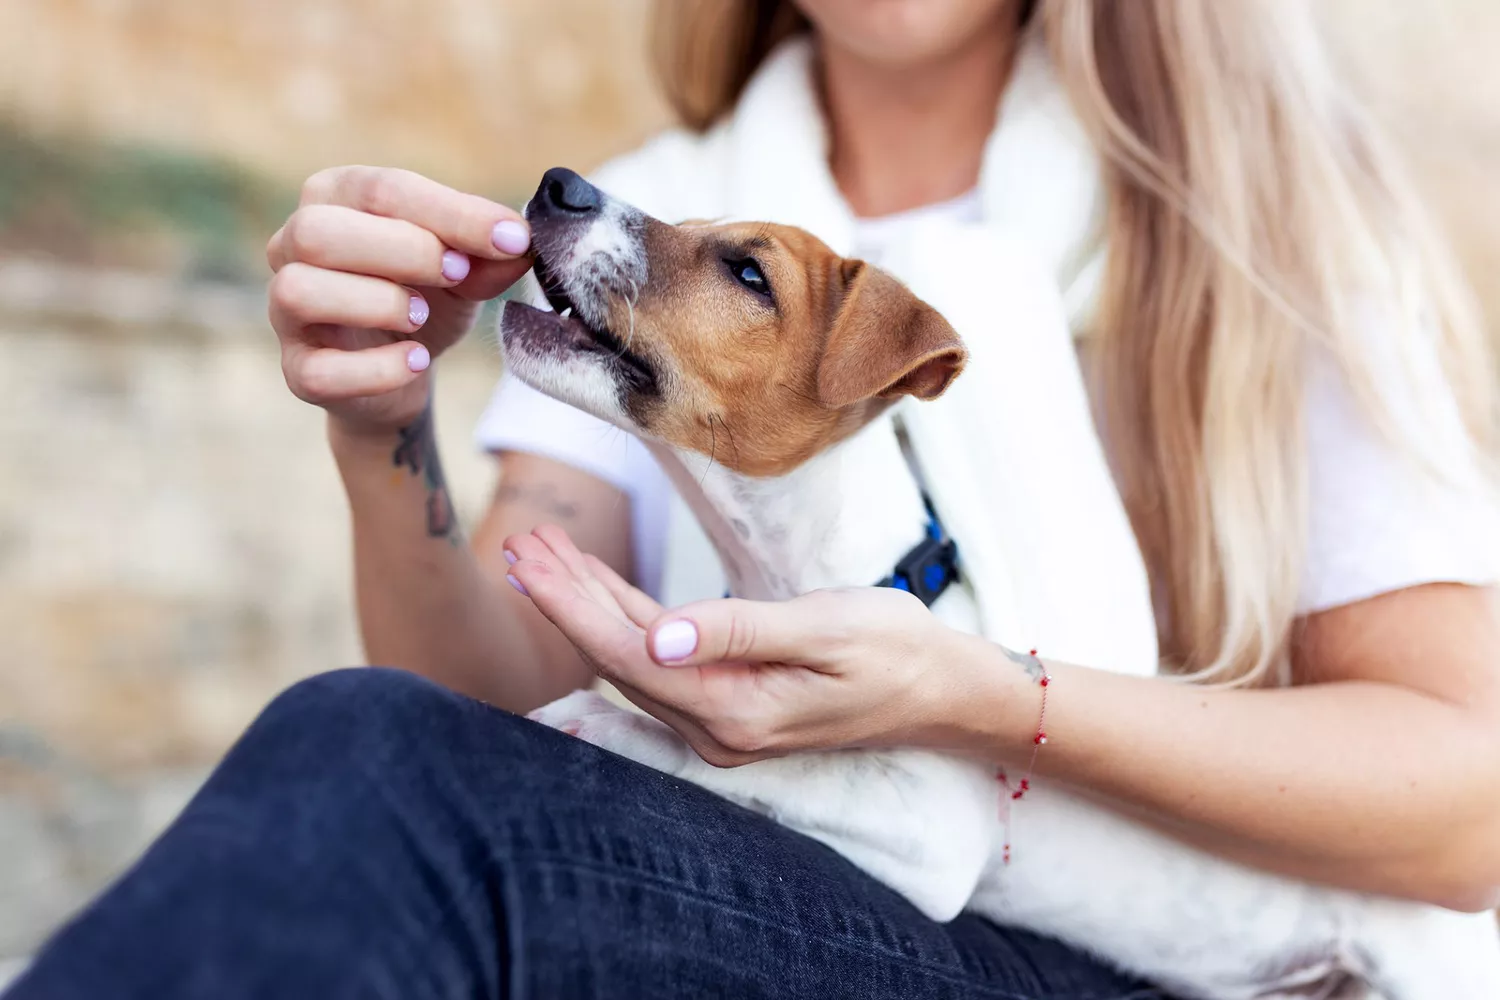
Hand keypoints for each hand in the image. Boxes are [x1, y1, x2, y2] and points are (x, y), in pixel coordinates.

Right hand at [267, 166, 533, 431]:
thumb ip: (487, 254)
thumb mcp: (465, 269)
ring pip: (299, 292)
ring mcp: (285, 311)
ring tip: (422, 316)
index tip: (510, 238)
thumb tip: (519, 241)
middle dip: (402, 250)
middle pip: (319, 231)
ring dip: (375, 302)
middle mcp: (294, 245)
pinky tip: (417, 360)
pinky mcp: (297, 371)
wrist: (405, 372)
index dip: (451, 214)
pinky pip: (317, 370)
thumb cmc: (427, 297)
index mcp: (336, 198)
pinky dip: (376, 368)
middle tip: (458, 273)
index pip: (382, 189)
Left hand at [503, 525, 969, 765]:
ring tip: (541, 552)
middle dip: (564, 599)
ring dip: (587, 603)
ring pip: (633, 655)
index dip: (572, 606)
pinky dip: (624, 616)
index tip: (527, 562)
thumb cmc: (894, 651)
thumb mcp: (824, 629)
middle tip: (518, 544)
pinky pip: (661, 657)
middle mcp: (715, 728)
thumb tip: (660, 640)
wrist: (939, 690)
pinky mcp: (727, 701)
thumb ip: (740, 632)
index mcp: (735, 713)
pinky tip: (597, 584)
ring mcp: (719, 720)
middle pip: (619, 658)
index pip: (631, 656)